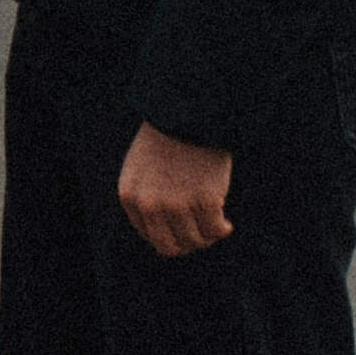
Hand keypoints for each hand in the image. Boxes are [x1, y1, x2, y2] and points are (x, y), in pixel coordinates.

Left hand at [117, 124, 233, 259]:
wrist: (189, 108)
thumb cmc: (168, 135)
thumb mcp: (141, 166)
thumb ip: (145, 197)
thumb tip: (163, 235)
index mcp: (130, 195)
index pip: (150, 236)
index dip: (170, 234)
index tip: (184, 228)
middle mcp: (150, 204)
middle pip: (171, 246)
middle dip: (187, 243)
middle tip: (201, 233)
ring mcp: (177, 204)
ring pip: (195, 241)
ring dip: (206, 237)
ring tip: (214, 225)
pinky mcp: (205, 200)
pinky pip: (215, 231)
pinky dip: (222, 229)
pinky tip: (225, 223)